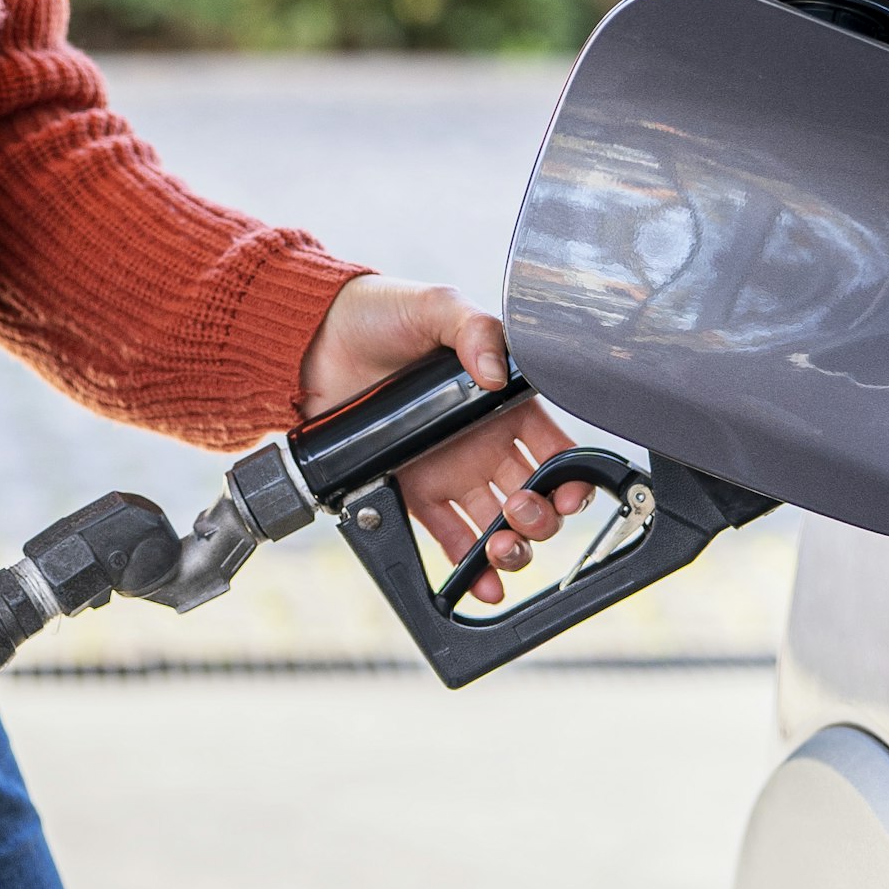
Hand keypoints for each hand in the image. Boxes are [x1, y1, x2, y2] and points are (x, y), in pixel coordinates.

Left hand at [300, 274, 589, 605]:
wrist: (315, 338)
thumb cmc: (381, 313)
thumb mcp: (437, 306)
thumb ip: (476, 330)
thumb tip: (495, 374)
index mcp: (503, 403)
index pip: (556, 450)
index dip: (572, 477)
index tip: (568, 491)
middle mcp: (484, 443)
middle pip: (534, 497)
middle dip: (541, 518)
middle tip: (521, 511)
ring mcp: (450, 470)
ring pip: (498, 525)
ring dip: (510, 548)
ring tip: (500, 548)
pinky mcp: (413, 491)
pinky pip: (449, 537)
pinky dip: (468, 565)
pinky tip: (479, 581)